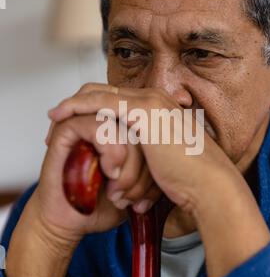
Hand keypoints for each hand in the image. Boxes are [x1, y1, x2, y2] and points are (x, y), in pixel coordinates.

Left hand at [48, 83, 269, 276]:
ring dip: (72, 107)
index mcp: (158, 109)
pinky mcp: (144, 110)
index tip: (72, 127)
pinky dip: (77, 107)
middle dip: (76, 106)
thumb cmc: (188, 181)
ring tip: (53, 124)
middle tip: (56, 124)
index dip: (90, 110)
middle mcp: (154, 98)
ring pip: (97, 93)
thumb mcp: (160, 163)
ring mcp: (149, 101)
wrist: (209, 185)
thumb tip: (123, 172)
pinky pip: (100, 102)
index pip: (115, 100)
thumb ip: (143, 156)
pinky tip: (60, 116)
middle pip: (103, 91)